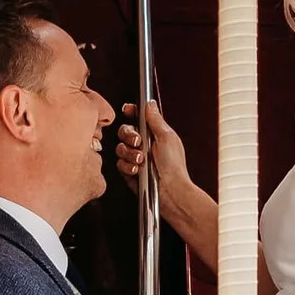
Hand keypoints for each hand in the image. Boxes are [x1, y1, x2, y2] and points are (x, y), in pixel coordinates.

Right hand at [115, 99, 191, 217]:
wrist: (171, 190)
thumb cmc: (173, 166)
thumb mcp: (167, 137)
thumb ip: (155, 119)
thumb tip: (150, 103)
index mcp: (154, 134)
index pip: (138, 118)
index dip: (131, 112)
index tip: (128, 110)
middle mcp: (144, 145)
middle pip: (125, 131)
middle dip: (129, 135)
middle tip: (138, 141)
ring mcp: (136, 158)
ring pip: (120, 148)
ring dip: (129, 153)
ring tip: (141, 159)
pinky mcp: (129, 171)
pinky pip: (120, 164)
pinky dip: (128, 166)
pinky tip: (138, 170)